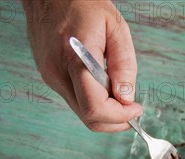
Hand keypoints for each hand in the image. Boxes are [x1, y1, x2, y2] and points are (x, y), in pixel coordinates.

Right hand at [22, 0, 141, 131]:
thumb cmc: (82, 4)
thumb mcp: (115, 27)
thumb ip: (124, 64)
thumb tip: (126, 97)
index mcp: (75, 59)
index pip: (95, 108)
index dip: (119, 116)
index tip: (135, 109)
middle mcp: (58, 73)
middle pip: (88, 118)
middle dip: (115, 120)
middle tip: (132, 109)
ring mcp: (51, 77)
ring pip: (81, 113)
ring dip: (105, 112)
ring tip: (118, 93)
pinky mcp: (49, 77)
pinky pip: (75, 100)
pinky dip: (93, 101)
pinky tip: (103, 85)